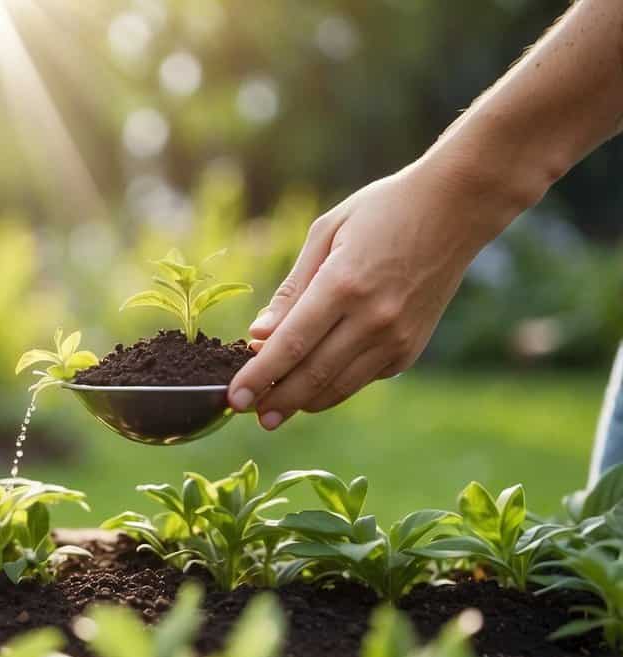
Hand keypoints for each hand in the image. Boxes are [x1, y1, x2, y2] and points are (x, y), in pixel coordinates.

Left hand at [228, 158, 507, 428]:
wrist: (457, 208)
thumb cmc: (382, 211)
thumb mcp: (326, 234)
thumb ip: (291, 290)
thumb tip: (258, 336)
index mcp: (344, 285)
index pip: (290, 345)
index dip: (258, 376)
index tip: (234, 397)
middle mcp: (372, 319)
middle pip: (311, 376)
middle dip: (274, 401)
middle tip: (248, 413)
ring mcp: (396, 338)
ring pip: (337, 387)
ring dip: (301, 404)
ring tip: (273, 413)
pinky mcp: (409, 349)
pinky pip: (362, 378)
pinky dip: (334, 386)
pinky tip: (314, 384)